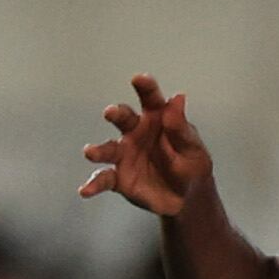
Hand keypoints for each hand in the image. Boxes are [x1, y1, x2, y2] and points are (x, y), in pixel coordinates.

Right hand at [79, 75, 212, 217]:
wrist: (186, 199)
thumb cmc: (191, 166)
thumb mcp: (192, 149)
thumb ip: (180, 128)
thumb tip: (178, 97)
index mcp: (157, 119)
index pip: (150, 99)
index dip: (145, 87)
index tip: (139, 79)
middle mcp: (136, 132)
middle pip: (123, 119)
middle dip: (116, 114)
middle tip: (111, 113)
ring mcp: (124, 154)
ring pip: (108, 148)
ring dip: (98, 150)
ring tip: (90, 153)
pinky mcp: (118, 177)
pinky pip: (103, 179)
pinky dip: (93, 184)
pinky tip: (86, 190)